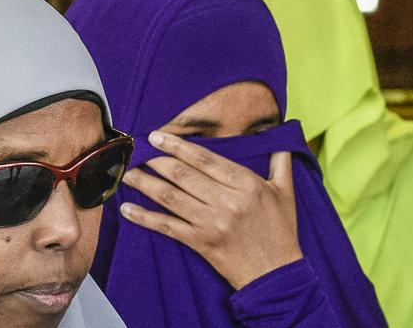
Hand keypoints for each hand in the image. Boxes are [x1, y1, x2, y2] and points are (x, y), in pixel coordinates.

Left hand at [120, 130, 302, 289]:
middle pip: (182, 174)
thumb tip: (280, 136)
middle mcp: (227, 201)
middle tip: (136, 152)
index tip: (156, 137)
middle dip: (155, 160)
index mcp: (246, 184)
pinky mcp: (201, 243)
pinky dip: (145, 217)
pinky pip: (167, 227)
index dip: (177, 145)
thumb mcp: (286, 193)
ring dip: (145, 183)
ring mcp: (212, 223)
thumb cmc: (282, 231)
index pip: (204, 158)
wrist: (278, 276)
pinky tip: (127, 209)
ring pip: (171, 197)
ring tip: (126, 173)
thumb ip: (280, 162)